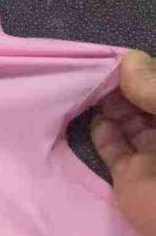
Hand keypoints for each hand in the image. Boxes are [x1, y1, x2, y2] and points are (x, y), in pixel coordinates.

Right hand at [91, 51, 155, 235]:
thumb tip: (127, 61)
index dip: (140, 71)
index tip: (117, 59)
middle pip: (141, 99)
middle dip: (119, 83)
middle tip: (94, 69)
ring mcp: (153, 154)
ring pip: (125, 118)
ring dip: (105, 101)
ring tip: (85, 84)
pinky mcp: (130, 176)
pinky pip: (109, 145)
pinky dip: (96, 128)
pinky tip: (86, 111)